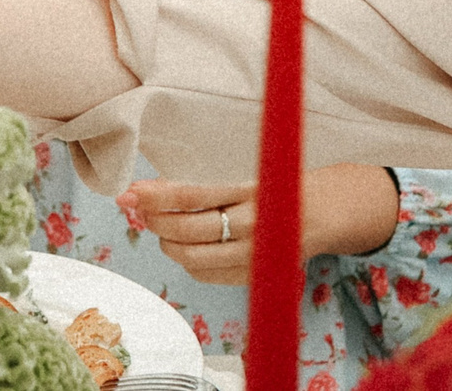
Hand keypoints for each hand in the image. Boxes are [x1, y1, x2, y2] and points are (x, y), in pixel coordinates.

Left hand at [120, 165, 399, 285]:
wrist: (322, 214)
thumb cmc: (275, 186)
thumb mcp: (243, 176)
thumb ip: (201, 187)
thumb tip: (148, 191)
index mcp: (249, 192)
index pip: (191, 196)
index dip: (156, 196)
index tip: (129, 191)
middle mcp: (252, 226)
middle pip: (188, 232)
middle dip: (154, 221)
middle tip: (138, 208)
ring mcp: (253, 256)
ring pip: (193, 258)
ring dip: (167, 243)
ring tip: (161, 228)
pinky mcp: (252, 275)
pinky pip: (206, 274)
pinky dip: (187, 261)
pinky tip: (185, 246)